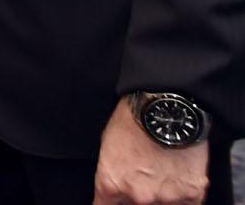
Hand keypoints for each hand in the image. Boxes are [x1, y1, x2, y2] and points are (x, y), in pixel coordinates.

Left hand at [94, 97, 208, 204]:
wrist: (167, 105)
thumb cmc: (134, 117)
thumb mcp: (108, 143)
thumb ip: (111, 173)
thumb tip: (115, 188)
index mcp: (112, 183)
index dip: (112, 202)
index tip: (117, 198)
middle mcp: (138, 196)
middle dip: (139, 195)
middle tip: (144, 175)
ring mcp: (166, 198)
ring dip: (162, 193)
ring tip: (162, 169)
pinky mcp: (191, 195)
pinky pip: (186, 204)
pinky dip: (182, 193)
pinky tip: (178, 174)